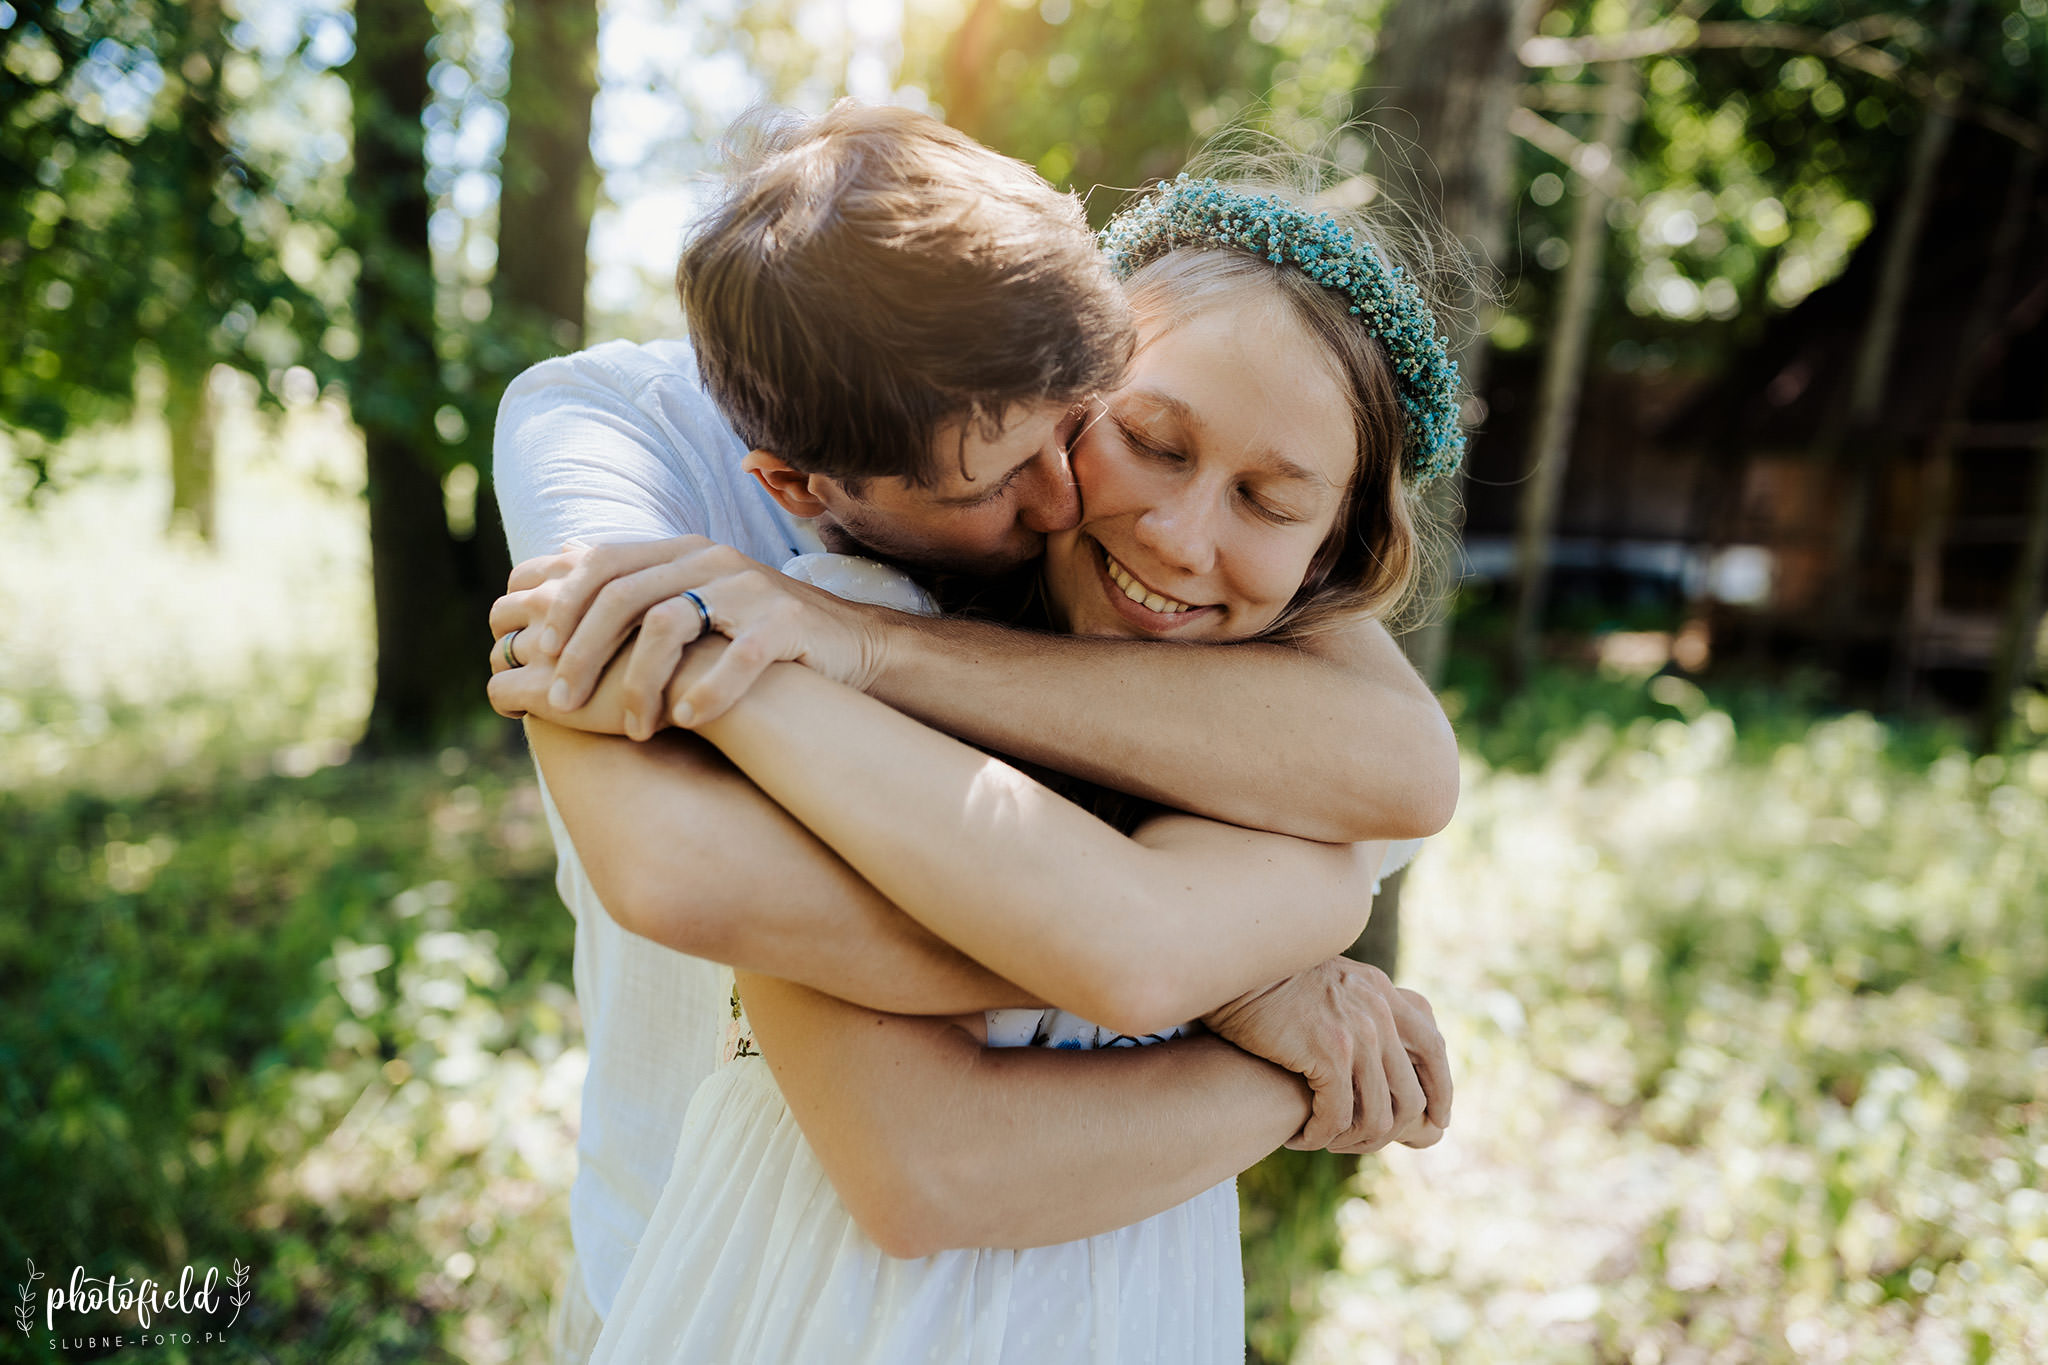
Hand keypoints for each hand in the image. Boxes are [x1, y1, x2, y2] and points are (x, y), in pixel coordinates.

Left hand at [487, 537, 885, 738]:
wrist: (849, 647)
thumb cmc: (756, 636)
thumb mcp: (695, 601)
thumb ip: (636, 588)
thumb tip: (557, 564)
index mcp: (683, 552)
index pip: (604, 562)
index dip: (564, 605)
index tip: (539, 653)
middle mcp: (712, 561)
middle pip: (626, 595)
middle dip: (585, 651)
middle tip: (562, 699)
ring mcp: (751, 589)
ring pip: (672, 624)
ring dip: (641, 682)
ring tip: (633, 729)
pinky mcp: (787, 623)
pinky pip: (739, 656)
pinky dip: (707, 691)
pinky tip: (686, 721)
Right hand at [1203, 958, 1450, 1154]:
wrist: (1229, 968)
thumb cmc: (1266, 982)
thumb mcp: (1328, 982)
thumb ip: (1359, 1007)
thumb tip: (1379, 1051)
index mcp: (1383, 992)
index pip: (1433, 1047)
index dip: (1440, 1091)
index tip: (1435, 1121)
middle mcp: (1379, 1010)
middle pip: (1410, 1096)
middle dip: (1388, 1132)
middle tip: (1356, 1143)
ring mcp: (1358, 1032)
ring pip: (1376, 1115)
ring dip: (1350, 1140)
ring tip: (1322, 1140)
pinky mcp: (1329, 1052)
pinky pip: (1337, 1116)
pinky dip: (1318, 1136)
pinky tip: (1297, 1138)